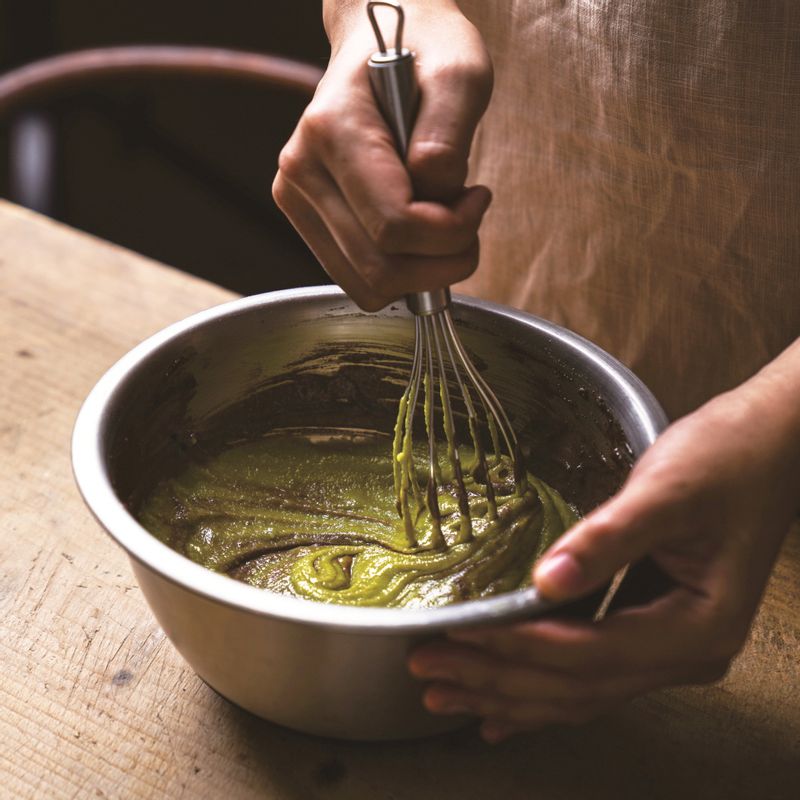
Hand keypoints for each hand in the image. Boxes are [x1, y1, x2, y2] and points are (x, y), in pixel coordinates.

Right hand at [273, 0, 492, 309]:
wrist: (380, 44)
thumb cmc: (424, 52)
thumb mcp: (459, 70)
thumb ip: (448, 130)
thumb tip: (435, 190)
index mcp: (331, 130)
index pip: (393, 224)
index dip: (450, 231)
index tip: (478, 198)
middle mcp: (301, 172)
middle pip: (380, 267)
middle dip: (441, 261)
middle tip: (469, 219)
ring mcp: (298, 201)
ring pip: (367, 285)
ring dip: (422, 273)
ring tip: (444, 225)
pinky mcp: (307, 221)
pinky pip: (358, 280)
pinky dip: (400, 273)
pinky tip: (417, 234)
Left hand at [409, 346, 799, 741]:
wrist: (771, 444)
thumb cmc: (727, 460)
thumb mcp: (666, 492)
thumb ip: (608, 539)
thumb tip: (546, 580)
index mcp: (697, 626)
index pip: (589, 653)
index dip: (518, 649)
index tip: (458, 640)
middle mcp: (688, 653)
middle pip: (577, 685)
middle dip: (498, 682)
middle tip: (427, 672)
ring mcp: (672, 647)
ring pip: (579, 689)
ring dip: (511, 694)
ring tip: (446, 695)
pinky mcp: (653, 627)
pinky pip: (589, 671)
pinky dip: (542, 686)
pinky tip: (502, 703)